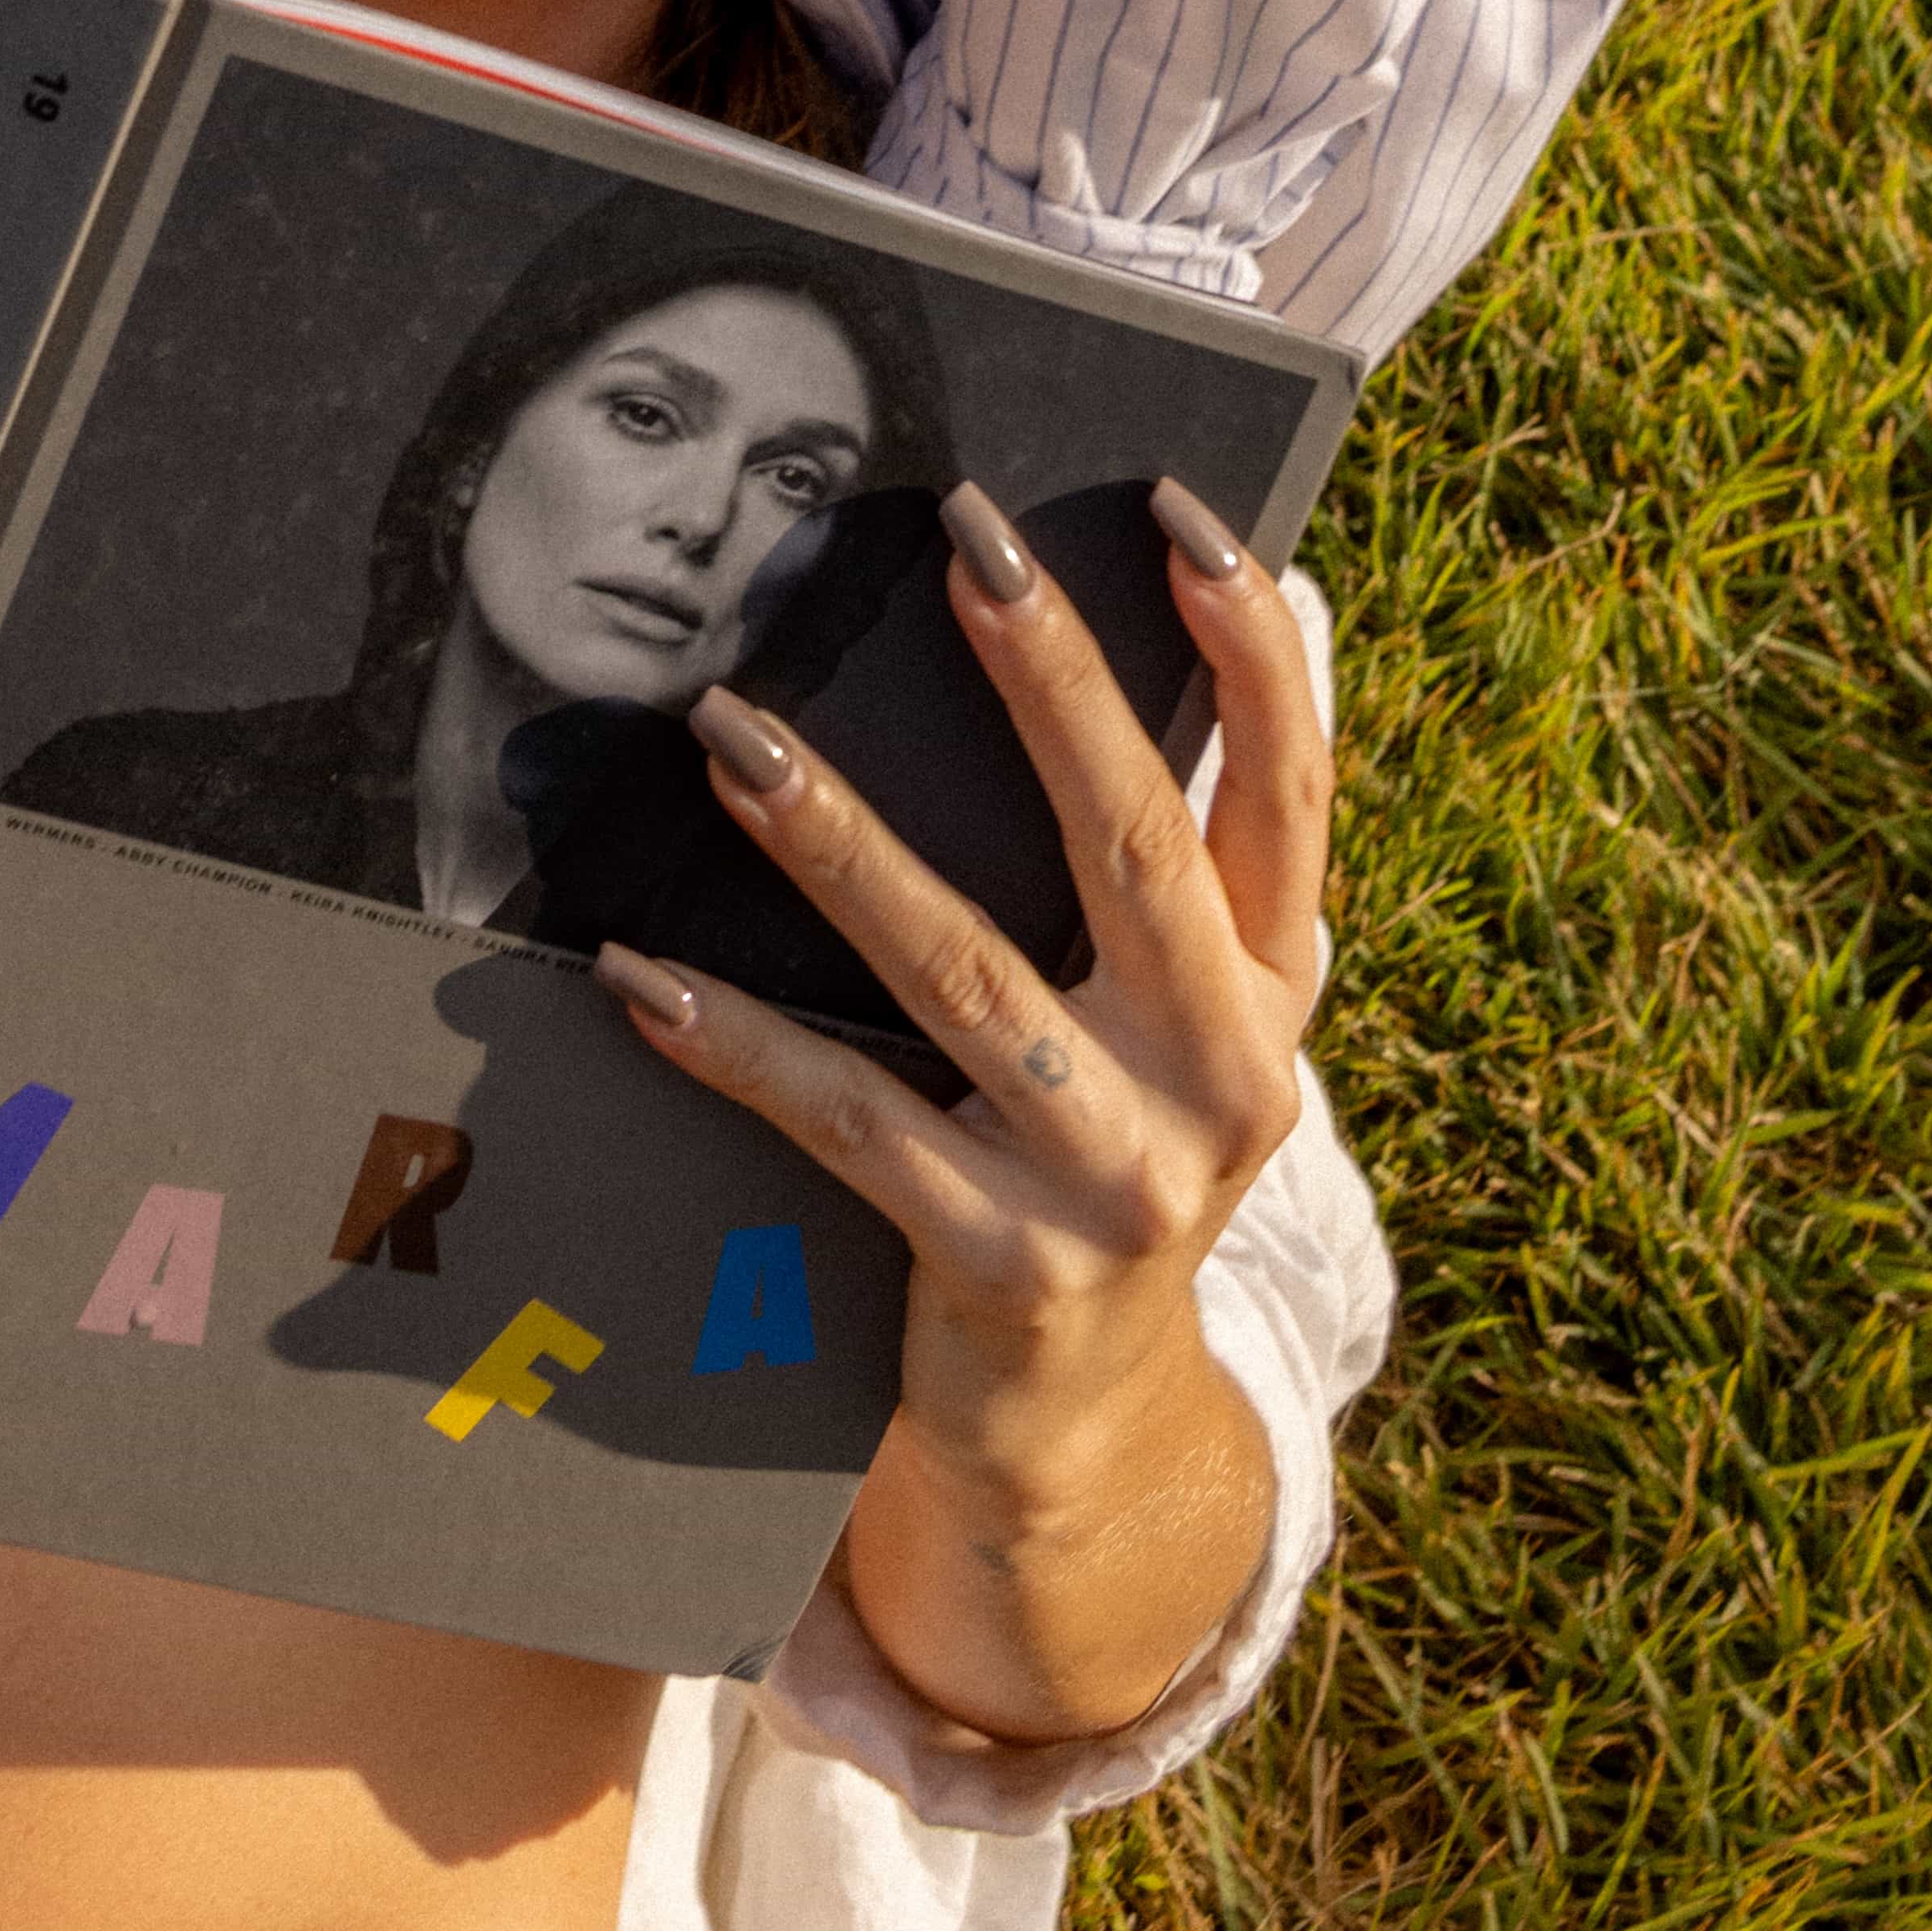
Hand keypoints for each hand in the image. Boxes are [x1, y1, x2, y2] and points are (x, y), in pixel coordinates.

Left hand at [591, 473, 1322, 1742]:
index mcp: (1270, 990)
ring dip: (837, 844)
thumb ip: (1165, 867)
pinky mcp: (1003, 1261)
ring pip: (965, 973)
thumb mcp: (1180, 1021)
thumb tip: (1073, 637)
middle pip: (1135, 845)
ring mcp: (1118, 1178)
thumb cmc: (1113, 1146)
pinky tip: (644, 978)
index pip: (1287, 794)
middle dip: (1055, 681)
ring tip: (731, 737)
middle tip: (968, 546)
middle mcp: (1223, 1076)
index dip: (1253, 653)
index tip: (1180, 518)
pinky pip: (851, 1121)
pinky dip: (740, 1044)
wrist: (1089, 1412)